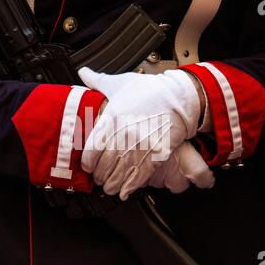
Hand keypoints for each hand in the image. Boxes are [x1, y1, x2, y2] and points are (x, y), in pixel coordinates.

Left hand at [78, 67, 201, 199]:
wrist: (180, 99)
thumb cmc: (152, 91)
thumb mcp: (122, 83)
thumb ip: (99, 81)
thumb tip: (84, 74)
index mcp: (112, 120)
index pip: (91, 151)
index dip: (88, 163)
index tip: (89, 165)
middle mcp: (123, 137)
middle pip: (103, 167)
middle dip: (99, 176)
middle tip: (99, 178)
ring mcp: (138, 148)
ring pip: (117, 175)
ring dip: (111, 185)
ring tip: (109, 186)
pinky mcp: (154, 157)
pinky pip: (137, 178)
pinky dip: (128, 188)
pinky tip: (124, 191)